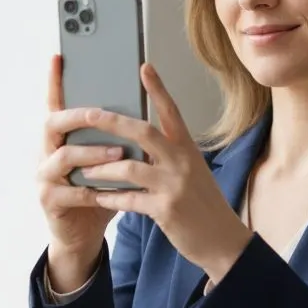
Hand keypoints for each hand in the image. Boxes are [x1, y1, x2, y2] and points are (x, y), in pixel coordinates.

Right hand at [36, 55, 120, 287]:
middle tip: (98, 112)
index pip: (55, 103)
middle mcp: (47, 152)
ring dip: (92, 153)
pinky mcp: (49, 201)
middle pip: (53, 123)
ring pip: (63, 156)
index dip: (55, 81)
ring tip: (118, 152)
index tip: (59, 56)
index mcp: (62, 137)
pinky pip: (71, 191)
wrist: (84, 234)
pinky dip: (93, 189)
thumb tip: (144, 106)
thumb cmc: (99, 191)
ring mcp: (44, 176)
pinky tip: (110, 190)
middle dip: (76, 116)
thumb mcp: (110, 160)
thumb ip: (117, 137)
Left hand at [78, 63, 252, 283]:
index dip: (158, 89)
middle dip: (111, 122)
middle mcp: (182, 162)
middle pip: (142, 132)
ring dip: (102, 168)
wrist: (223, 241)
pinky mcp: (166, 209)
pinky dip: (110, 198)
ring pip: (129, 167)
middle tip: (86, 114)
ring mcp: (174, 185)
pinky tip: (96, 198)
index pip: (172, 112)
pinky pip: (129, 200)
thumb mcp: (192, 172)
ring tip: (83, 170)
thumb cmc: (203, 205)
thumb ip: (169, 156)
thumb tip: (138, 142)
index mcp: (188, 149)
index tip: (144, 67)